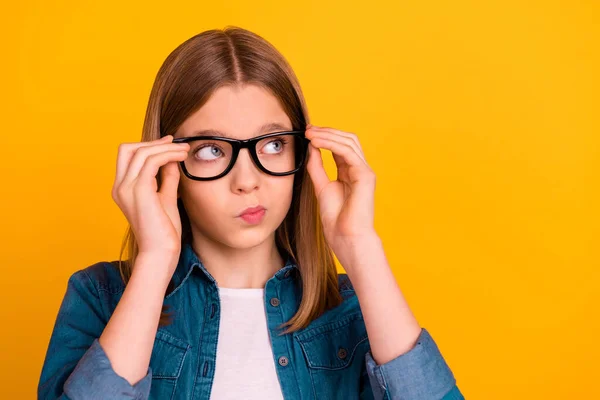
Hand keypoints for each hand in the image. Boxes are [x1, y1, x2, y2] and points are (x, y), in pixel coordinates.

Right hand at [111, 135, 189, 268]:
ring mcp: (127, 188)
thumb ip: (166, 178)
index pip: (127, 156)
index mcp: (122, 189)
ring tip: (185, 150)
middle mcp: (120, 187)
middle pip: (128, 148)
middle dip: (152, 142)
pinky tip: (181, 157)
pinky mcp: (139, 191)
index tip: (170, 143)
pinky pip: (151, 161)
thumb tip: (171, 159)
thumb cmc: (164, 231)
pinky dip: (167, 155)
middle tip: (176, 143)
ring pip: (142, 152)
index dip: (147, 145)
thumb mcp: (166, 198)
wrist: (161, 253)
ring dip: (166, 147)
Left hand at [305, 124, 376, 253]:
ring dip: (328, 134)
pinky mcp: (365, 175)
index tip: (307, 132)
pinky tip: (317, 142)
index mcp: (349, 172)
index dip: (325, 136)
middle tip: (308, 129)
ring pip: (348, 142)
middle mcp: (359, 169)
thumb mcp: (321, 186)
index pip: (340, 146)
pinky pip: (348, 151)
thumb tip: (311, 147)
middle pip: (347, 139)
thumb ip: (317, 167)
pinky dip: (332, 144)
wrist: (346, 237)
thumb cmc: (336, 219)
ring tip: (310, 133)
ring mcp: (364, 171)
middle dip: (327, 131)